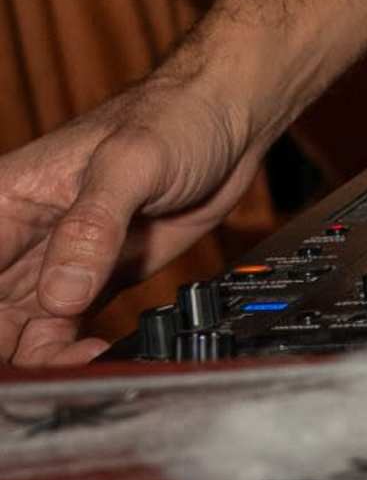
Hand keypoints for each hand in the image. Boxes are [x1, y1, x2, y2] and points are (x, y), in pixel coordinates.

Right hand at [0, 67, 275, 376]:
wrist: (229, 125)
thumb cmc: (174, 118)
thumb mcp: (131, 163)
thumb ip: (92, 226)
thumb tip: (59, 296)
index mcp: (3, 201)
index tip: (8, 334)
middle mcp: (17, 238)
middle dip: (7, 346)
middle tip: (44, 361)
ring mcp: (53, 265)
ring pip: (16, 332)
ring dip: (39, 357)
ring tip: (85, 353)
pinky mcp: (91, 284)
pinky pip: (60, 334)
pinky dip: (69, 354)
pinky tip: (98, 351)